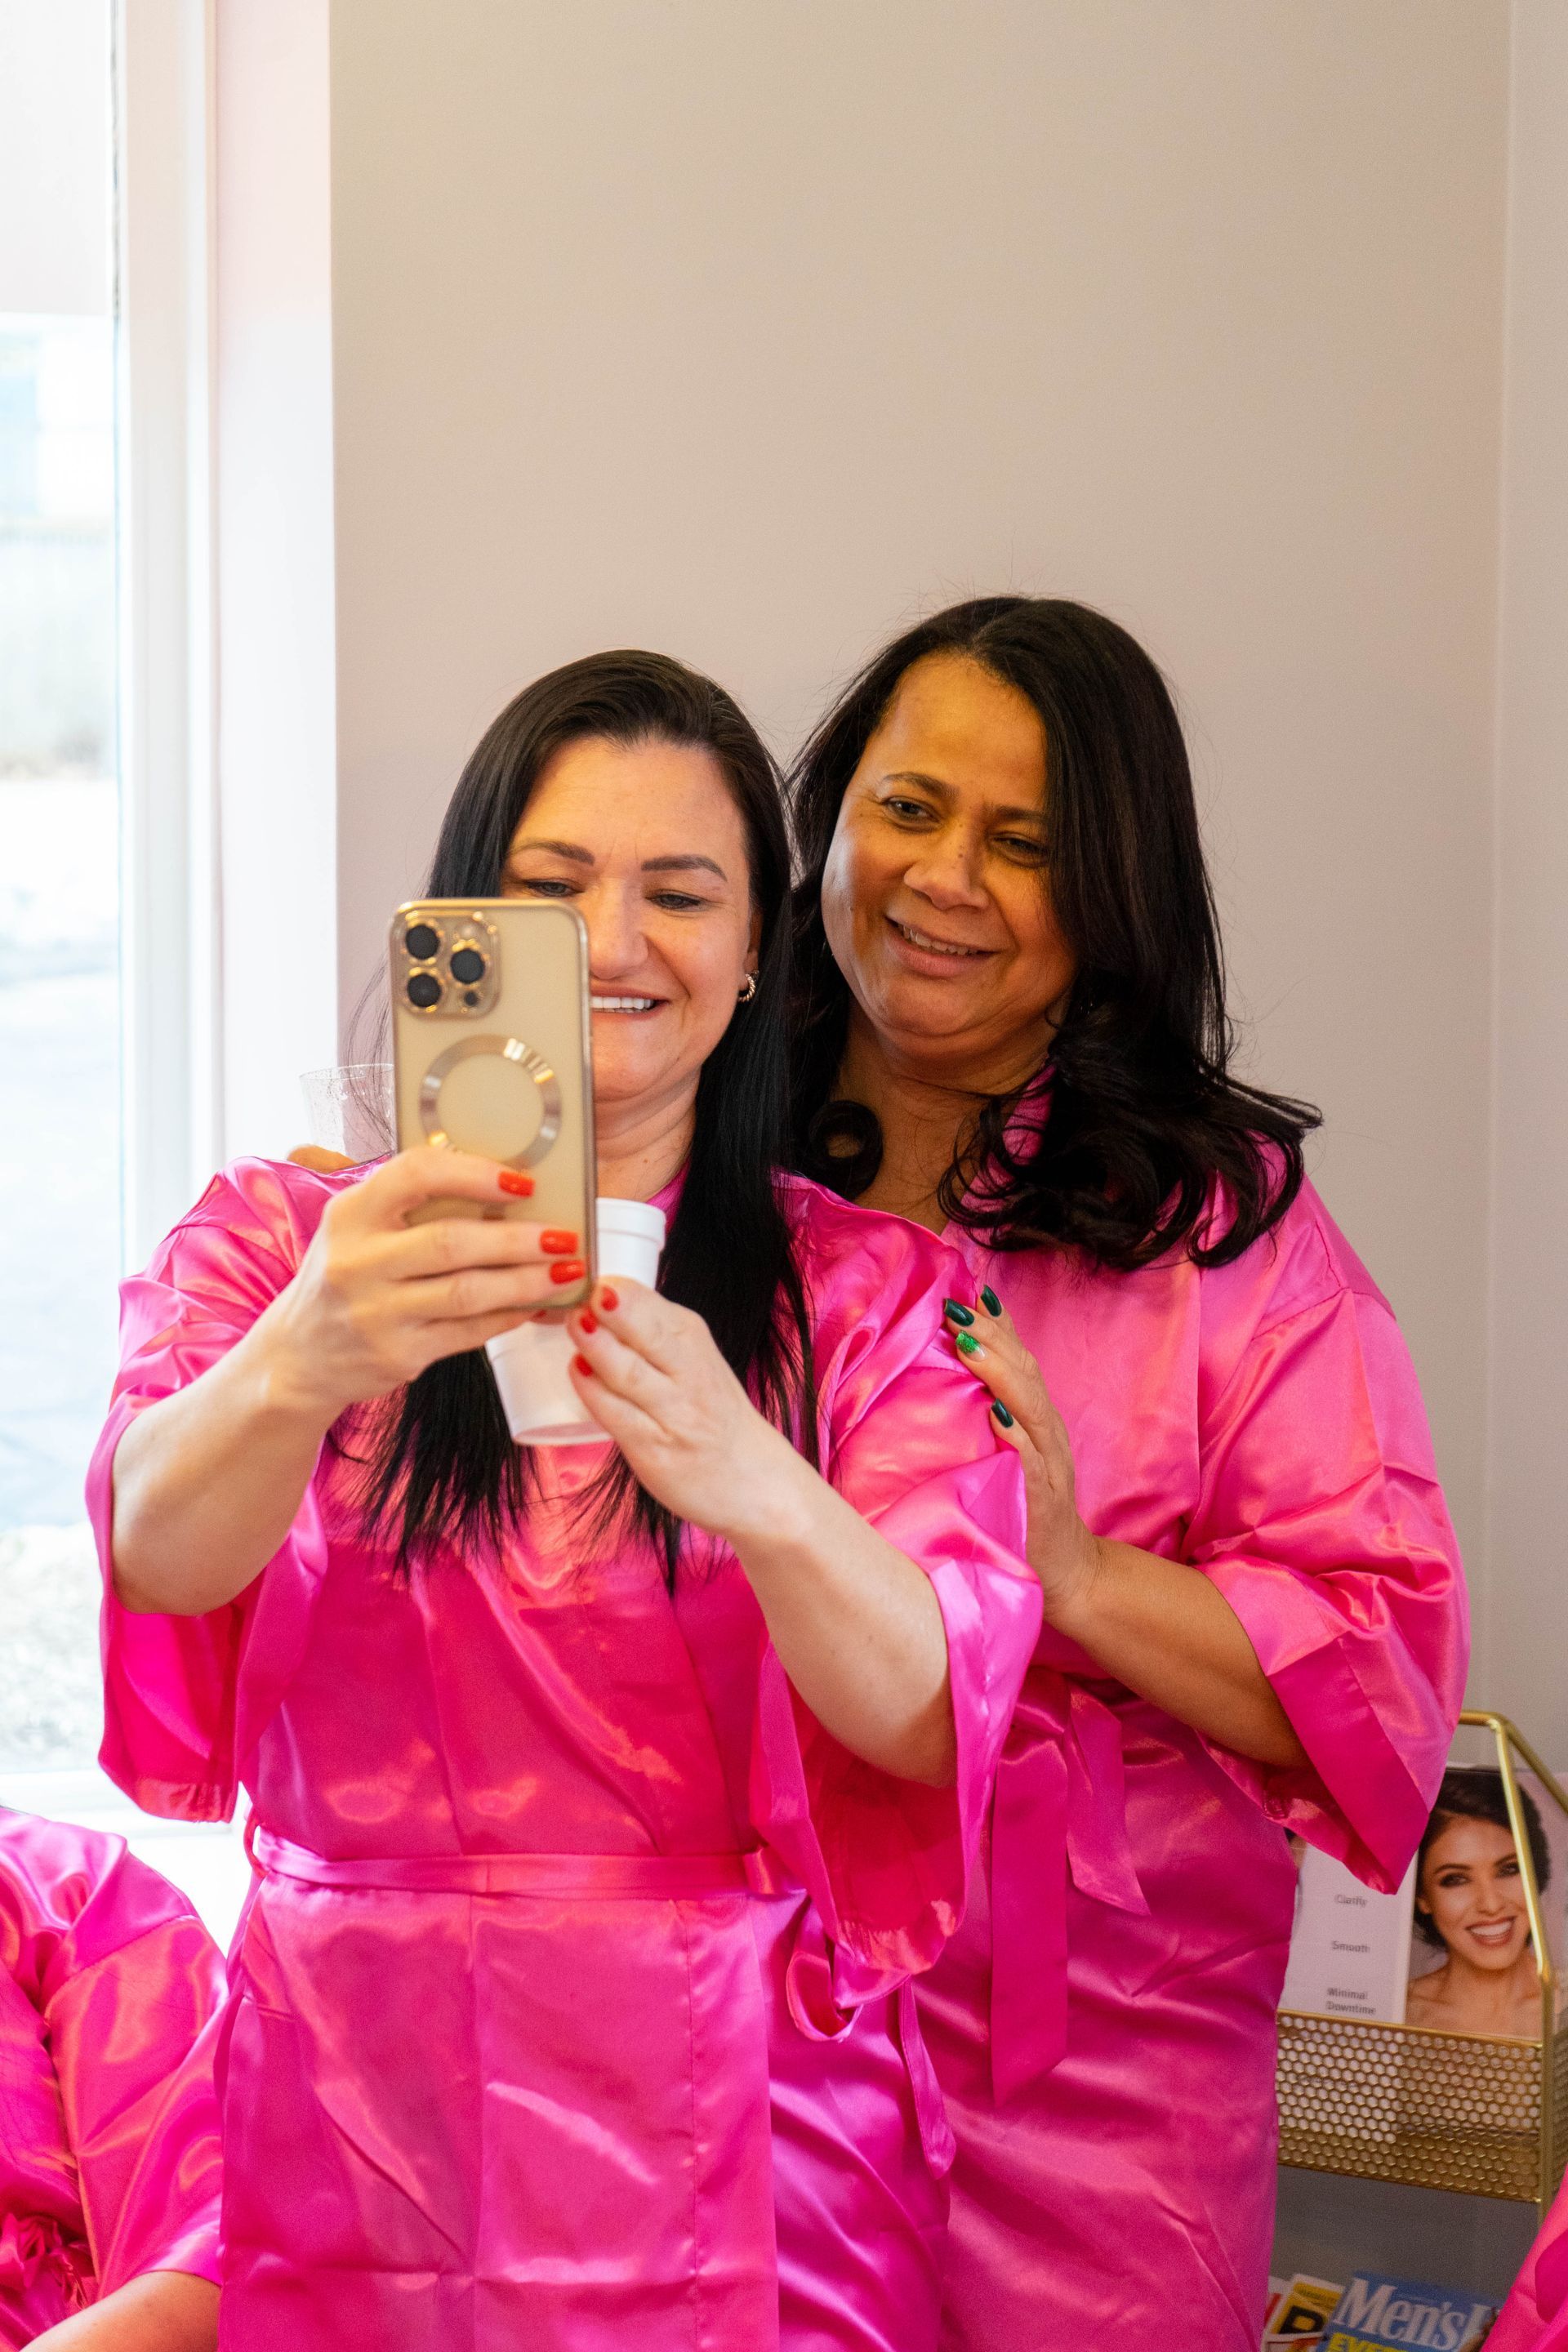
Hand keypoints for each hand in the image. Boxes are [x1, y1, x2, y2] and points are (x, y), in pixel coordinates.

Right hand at [257, 1146, 586, 1423]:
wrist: (299, 1356)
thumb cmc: (344, 1277)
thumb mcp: (357, 1227)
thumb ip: (410, 1204)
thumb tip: (502, 1184)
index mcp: (351, 1213)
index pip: (416, 1176)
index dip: (475, 1174)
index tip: (523, 1182)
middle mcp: (358, 1262)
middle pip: (453, 1241)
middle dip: (519, 1239)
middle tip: (564, 1235)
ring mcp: (377, 1313)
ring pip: (469, 1292)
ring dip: (527, 1281)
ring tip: (566, 1271)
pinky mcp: (398, 1354)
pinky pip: (470, 1332)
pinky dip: (509, 1316)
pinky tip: (535, 1305)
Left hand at [564, 1280, 806, 1542]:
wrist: (754, 1481)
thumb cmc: (714, 1415)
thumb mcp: (695, 1358)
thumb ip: (653, 1332)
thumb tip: (600, 1297)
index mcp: (695, 1341)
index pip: (655, 1306)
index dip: (620, 1288)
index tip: (591, 1274)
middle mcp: (689, 1374)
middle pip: (648, 1333)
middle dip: (616, 1308)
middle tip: (584, 1292)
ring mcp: (673, 1414)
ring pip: (629, 1372)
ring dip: (597, 1345)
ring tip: (575, 1323)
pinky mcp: (654, 1450)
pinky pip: (617, 1415)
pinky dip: (593, 1391)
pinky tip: (578, 1372)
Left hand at [942, 1285, 1101, 1618]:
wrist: (1066, 1570)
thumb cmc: (1025, 1507)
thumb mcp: (1009, 1452)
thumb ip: (991, 1415)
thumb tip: (951, 1376)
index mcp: (1036, 1419)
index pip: (1020, 1361)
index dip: (996, 1327)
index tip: (966, 1292)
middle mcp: (1048, 1433)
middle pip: (1025, 1374)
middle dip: (991, 1338)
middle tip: (955, 1308)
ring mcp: (1050, 1464)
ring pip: (1031, 1407)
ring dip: (1000, 1373)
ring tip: (968, 1345)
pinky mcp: (1044, 1498)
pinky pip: (1032, 1462)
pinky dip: (1017, 1437)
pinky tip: (998, 1417)